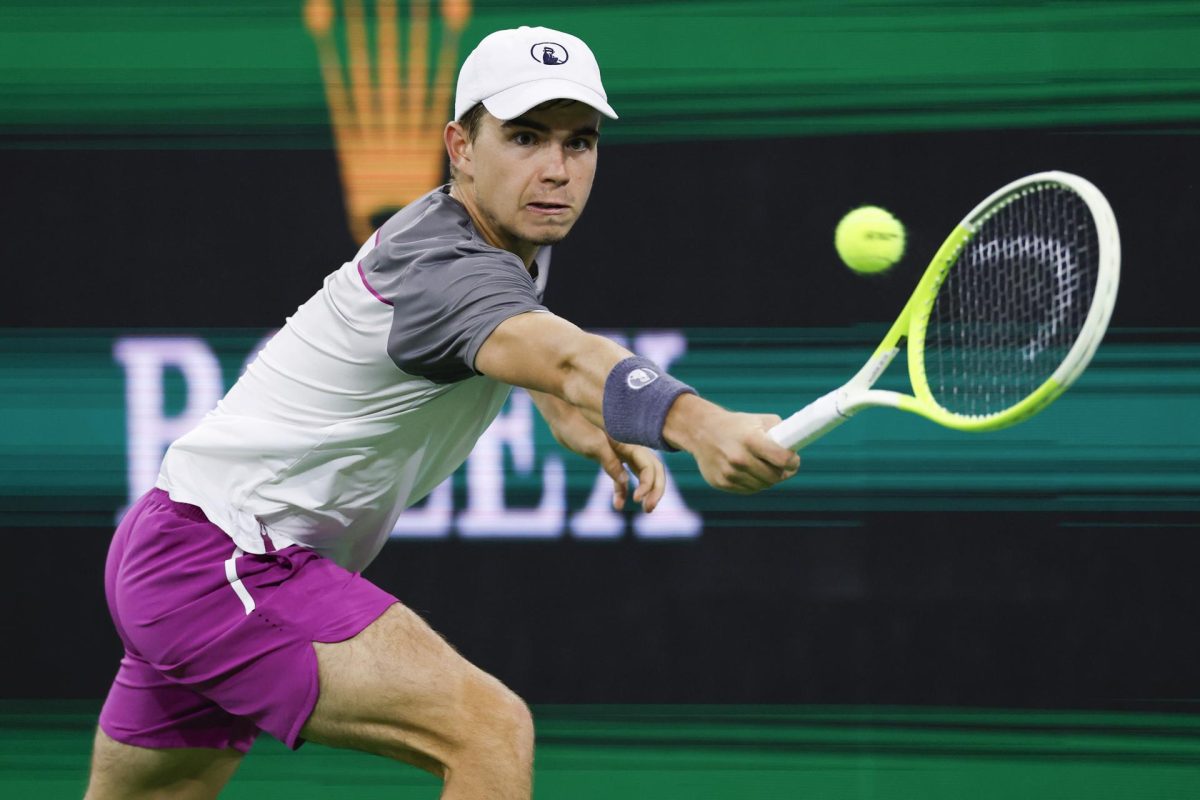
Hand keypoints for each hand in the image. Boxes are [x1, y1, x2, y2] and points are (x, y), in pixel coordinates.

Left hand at [530, 391, 665, 511]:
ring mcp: (621, 454)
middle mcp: (631, 448)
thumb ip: (610, 462)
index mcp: (631, 443)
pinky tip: (618, 505)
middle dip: (655, 490)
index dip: (650, 485)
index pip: (651, 467)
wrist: (562, 417)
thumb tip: (625, 482)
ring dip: (644, 492)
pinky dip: (622, 491)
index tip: (637, 499)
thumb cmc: (577, 427)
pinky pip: (621, 478)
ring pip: (641, 475)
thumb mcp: (594, 445)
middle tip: (648, 509)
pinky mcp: (609, 459)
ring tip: (644, 509)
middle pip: (653, 471)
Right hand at [665, 397, 799, 493]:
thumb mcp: (759, 420)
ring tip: (766, 467)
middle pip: (775, 476)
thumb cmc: (736, 425)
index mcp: (750, 439)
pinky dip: (754, 483)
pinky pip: (749, 490)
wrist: (701, 431)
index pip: (782, 458)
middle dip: (783, 472)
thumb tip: (797, 445)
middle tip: (784, 466)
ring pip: (763, 485)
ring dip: (769, 478)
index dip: (793, 461)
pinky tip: (751, 471)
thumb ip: (780, 431)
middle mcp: (739, 458)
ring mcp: (729, 473)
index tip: (794, 459)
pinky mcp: (721, 483)